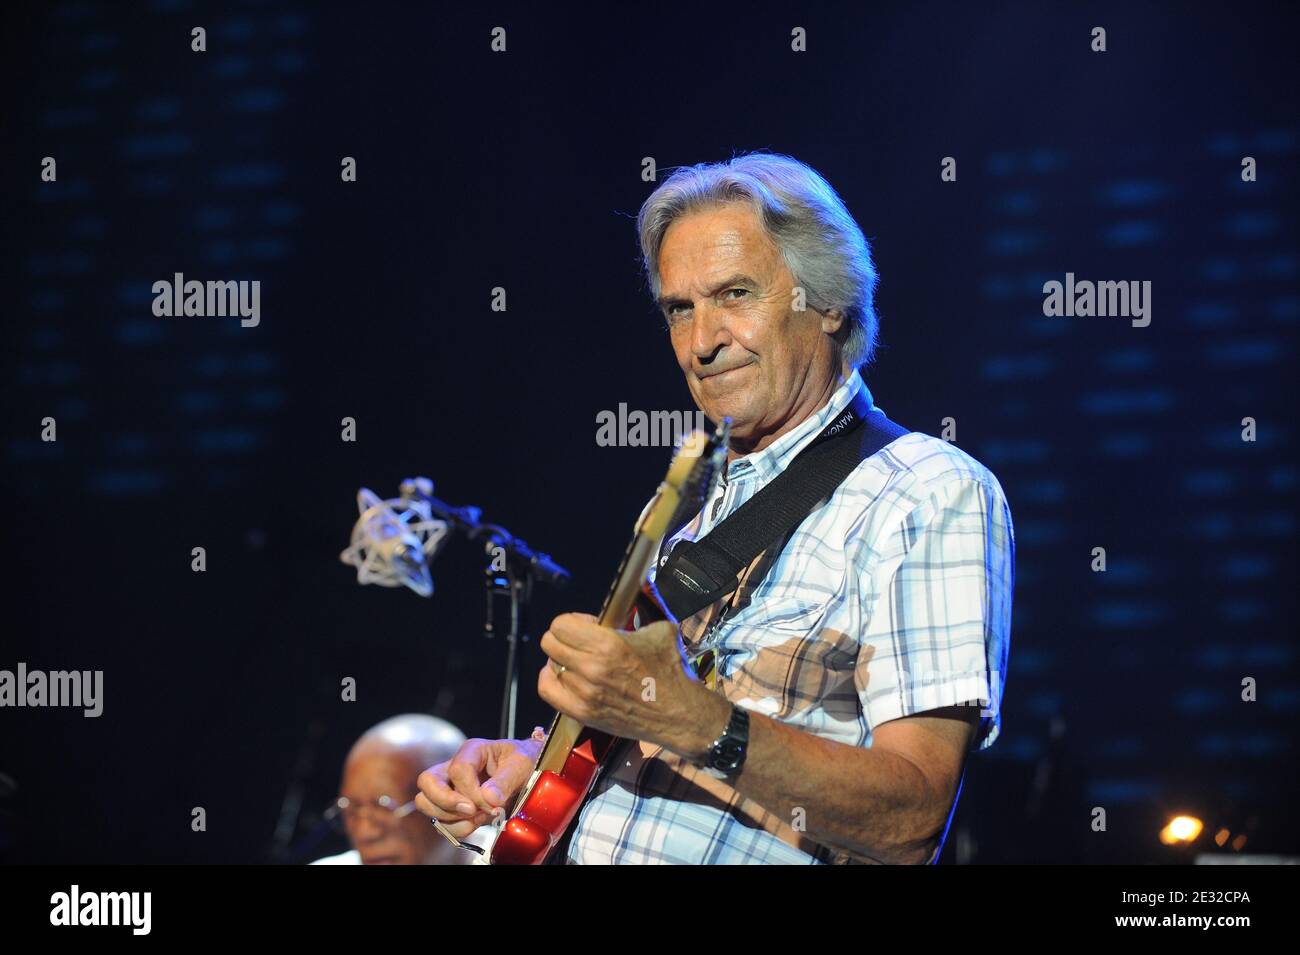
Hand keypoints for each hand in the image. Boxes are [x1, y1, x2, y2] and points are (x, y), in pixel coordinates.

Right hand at [415, 735, 541, 837]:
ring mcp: (450, 787)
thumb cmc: (523, 762)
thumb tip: (488, 798)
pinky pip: (440, 823)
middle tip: (471, 811)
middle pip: (427, 782)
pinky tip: (476, 824)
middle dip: (445, 802)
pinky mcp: (452, 807)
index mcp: (472, 750)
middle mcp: (454, 767)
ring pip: (426, 803)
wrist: (528, 774)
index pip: (458, 770)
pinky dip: (456, 829)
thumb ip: (505, 780)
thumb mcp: (521, 765)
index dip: (472, 791)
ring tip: (477, 818)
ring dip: (450, 818)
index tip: (491, 803)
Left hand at [538, 612, 718, 757]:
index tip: (588, 626)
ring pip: (550, 666)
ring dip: (563, 661)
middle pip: (549, 643)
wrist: (678, 713)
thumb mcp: (660, 630)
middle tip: (580, 642)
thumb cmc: (671, 670)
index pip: (561, 624)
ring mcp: (585, 692)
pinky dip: (550, 680)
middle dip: (564, 638)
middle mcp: (592, 667)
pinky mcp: (583, 712)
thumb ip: (641, 610)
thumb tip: (638, 588)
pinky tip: (564, 677)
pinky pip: (547, 690)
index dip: (573, 621)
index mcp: (608, 643)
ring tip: (579, 662)